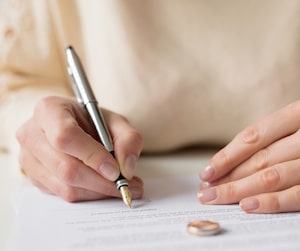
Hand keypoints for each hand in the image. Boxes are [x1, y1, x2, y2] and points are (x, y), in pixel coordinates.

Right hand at [16, 96, 143, 201]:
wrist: (73, 125)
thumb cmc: (92, 121)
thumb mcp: (115, 121)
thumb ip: (128, 139)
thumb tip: (126, 169)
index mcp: (49, 110)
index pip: (66, 136)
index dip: (92, 156)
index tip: (116, 170)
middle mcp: (32, 134)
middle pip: (66, 168)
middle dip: (101, 182)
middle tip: (127, 186)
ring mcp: (28, 158)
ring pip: (65, 187)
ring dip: (98, 192)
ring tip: (120, 186)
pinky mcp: (34, 177)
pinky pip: (62, 195)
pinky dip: (88, 195)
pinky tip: (103, 187)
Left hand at [199, 101, 299, 212]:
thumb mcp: (297, 122)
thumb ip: (273, 138)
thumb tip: (230, 162)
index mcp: (298, 113)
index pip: (252, 137)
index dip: (226, 155)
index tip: (206, 172)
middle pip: (259, 159)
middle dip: (228, 178)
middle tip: (204, 192)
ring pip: (273, 176)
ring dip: (240, 191)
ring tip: (216, 199)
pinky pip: (299, 194)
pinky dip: (272, 202)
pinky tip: (248, 207)